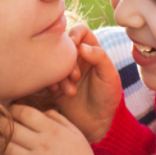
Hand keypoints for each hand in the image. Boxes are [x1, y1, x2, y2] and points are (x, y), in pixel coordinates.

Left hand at [1, 104, 96, 154]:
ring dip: (1, 139)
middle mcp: (41, 144)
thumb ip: (58, 118)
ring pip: (7, 146)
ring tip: (1, 135)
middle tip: (0, 119)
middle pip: (12, 128)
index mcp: (53, 130)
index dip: (15, 108)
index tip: (12, 108)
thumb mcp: (75, 133)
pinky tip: (8, 152)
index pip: (26, 113)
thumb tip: (42, 112)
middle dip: (2, 121)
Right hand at [48, 24, 122, 142]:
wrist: (98, 123)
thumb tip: (81, 46)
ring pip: (54, 59)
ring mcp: (65, 70)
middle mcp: (77, 57)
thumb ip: (99, 56)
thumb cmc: (108, 97)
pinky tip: (59, 92)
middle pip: (64, 44)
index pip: (81, 31)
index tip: (74, 43)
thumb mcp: (109, 75)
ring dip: (60, 73)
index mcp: (92, 50)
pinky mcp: (55, 83)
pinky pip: (46, 74)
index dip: (75, 33)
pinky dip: (52, 81)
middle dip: (67, 57)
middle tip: (75, 75)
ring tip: (71, 90)